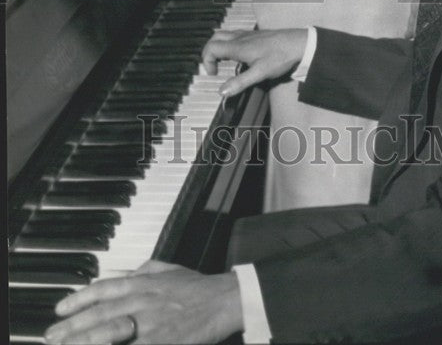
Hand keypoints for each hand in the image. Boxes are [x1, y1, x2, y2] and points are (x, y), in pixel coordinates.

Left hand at [44, 261, 242, 343]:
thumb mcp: (169, 269)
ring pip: (110, 332)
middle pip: (100, 313)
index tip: (60, 309)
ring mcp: (150, 323)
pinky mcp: (161, 342)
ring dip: (85, 340)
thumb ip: (145, 270)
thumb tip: (125, 272)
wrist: (224, 300)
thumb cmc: (198, 287)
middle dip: (72, 326)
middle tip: (51, 336)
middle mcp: (143, 301)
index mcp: (144, 282)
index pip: (104, 288)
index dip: (78, 299)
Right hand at [202, 27, 307, 98]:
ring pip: (224, 34)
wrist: (299, 43)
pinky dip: (229, 43)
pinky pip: (235, 35)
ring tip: (223, 62)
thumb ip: (240, 82)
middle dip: (209, 52)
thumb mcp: (260, 73)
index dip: (206, 61)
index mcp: (238, 46)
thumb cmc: (281, 56)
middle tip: (214, 67)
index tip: (213, 74)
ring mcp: (248, 34)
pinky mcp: (255, 34)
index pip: (211, 48)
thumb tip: (222, 92)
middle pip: (214, 38)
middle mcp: (240, 37)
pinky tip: (238, 55)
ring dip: (218, 47)